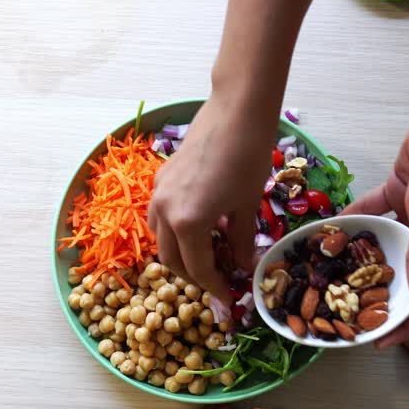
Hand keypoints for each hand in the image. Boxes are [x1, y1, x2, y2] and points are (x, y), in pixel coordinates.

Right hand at [148, 96, 276, 301]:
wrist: (236, 111)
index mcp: (188, 223)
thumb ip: (241, 241)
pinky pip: (160, 215)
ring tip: (208, 254)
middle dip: (194, 275)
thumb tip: (241, 266)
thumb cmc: (249, 157)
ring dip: (180, 253)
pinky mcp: (160, 178)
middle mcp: (164, 211)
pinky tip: (198, 225)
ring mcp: (158, 193)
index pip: (197, 268)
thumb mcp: (248, 206)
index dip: (214, 287)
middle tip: (218, 279)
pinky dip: (174, 230)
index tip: (228, 297)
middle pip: (172, 259)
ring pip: (160, 238)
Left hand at [343, 91, 408, 346]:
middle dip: (376, 294)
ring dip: (359, 256)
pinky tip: (330, 230)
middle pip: (402, 275)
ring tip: (330, 272)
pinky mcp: (399, 190)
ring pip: (384, 243)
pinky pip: (373, 211)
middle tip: (345, 310)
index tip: (380, 341)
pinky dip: (355, 219)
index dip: (407, 323)